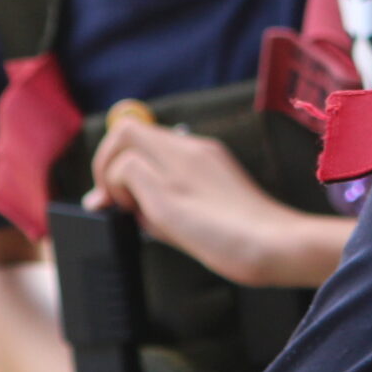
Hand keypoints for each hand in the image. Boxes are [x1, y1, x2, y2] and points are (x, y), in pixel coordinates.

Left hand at [86, 110, 354, 286]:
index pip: (144, 136)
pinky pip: (126, 166)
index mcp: (201, 153)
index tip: (122, 196)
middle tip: (116, 201)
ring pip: (122, 136)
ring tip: (131, 210)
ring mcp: (182, 165)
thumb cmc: (243, 239)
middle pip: (126, 126)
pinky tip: (142, 217)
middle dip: (105, 161)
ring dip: (111, 174)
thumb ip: (152, 202)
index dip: (121, 160)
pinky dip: (120, 189)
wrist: (275, 245)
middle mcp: (190, 149)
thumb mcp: (193, 213)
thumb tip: (97, 201)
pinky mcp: (171, 189)